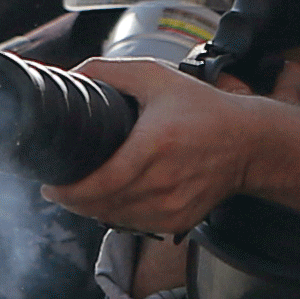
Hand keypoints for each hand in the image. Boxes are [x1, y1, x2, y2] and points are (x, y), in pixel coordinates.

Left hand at [42, 57, 266, 236]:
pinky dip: (118, 215)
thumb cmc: (203, 109)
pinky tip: (113, 200)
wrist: (248, 143)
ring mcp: (173, 206)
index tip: (50, 186)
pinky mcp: (179, 221)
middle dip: (74, 200)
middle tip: (59, 187)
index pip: (102, 183)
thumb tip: (73, 74)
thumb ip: (111, 73)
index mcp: (155, 146)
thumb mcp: (157, 77)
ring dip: (92, 210)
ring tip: (82, 193)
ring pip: (115, 219)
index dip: (70, 191)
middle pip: (102, 206)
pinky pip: (135, 225)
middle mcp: (164, 182)